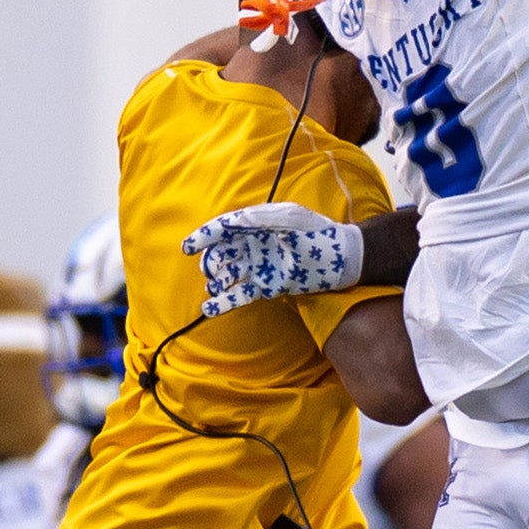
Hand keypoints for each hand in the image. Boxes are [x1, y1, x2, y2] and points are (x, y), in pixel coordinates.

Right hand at [184, 204, 363, 319]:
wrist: (341, 259)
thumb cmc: (317, 233)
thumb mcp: (290, 219)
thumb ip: (260, 219)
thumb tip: (231, 222)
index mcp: (256, 225)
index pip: (223, 229)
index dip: (203, 237)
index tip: (188, 247)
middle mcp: (253, 246)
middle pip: (221, 253)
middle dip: (211, 262)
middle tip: (213, 271)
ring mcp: (259, 267)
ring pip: (228, 275)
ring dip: (216, 281)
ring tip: (214, 287)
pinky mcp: (267, 287)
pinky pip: (240, 294)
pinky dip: (224, 302)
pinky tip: (209, 308)